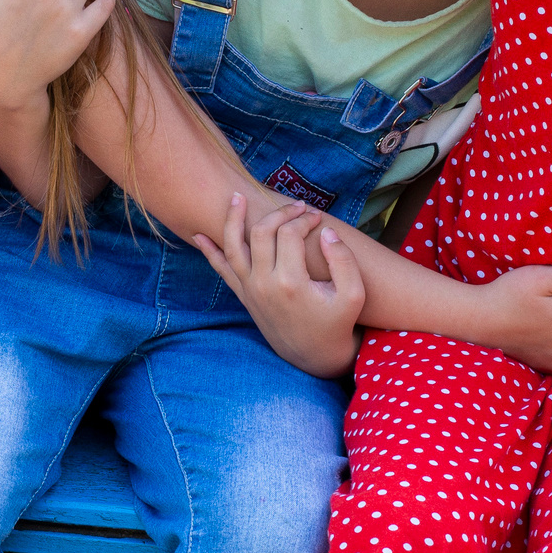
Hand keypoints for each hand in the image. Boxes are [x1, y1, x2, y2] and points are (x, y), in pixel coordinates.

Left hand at [193, 194, 365, 378]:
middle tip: (297, 207)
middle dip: (280, 213)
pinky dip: (209, 252)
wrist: (314, 354)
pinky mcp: (244, 296)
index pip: (291, 234)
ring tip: (235, 198)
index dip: (305, 219)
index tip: (317, 219)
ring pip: (233, 246)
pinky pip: (222, 270)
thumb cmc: (336, 321)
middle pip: (263, 233)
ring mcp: (250, 290)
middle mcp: (264, 284)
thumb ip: (343, 260)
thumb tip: (326, 232)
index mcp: (291, 282)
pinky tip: (199, 235)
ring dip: (232, 220)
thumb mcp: (353, 294)